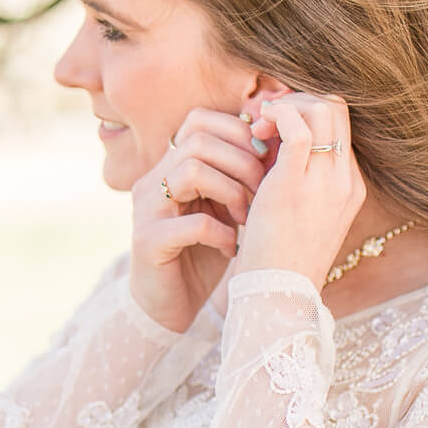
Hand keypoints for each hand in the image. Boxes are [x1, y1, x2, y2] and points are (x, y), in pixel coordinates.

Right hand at [127, 105, 271, 333]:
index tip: (266, 159)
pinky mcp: (148, 242)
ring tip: (247, 218)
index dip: (238, 131)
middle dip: (242, 162)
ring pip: (191, 171)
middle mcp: (153, 180)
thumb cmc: (204, 253)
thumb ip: (239, 175)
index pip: (199, 120)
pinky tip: (232, 249)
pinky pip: (192, 223)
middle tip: (263, 191)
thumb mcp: (224, 207)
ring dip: (232, 192)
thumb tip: (280, 139)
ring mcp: (147, 210)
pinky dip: (222, 233)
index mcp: (170, 165)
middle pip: (198, 140)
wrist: (170, 307)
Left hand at [235, 92, 365, 289]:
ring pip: (323, 107)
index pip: (340, 125)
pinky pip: (297, 125)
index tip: (275, 125)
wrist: (276, 294)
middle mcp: (345, 181)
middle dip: (299, 100)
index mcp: (350, 188)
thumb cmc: (278, 259)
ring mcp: (326, 181)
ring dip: (288, 105)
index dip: (307, 111)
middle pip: (338, 107)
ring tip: (260, 127)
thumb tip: (269, 141)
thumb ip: (293, 177)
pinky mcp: (295, 184)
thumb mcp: (296, 213)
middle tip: (266, 119)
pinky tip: (257, 130)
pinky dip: (277, 115)